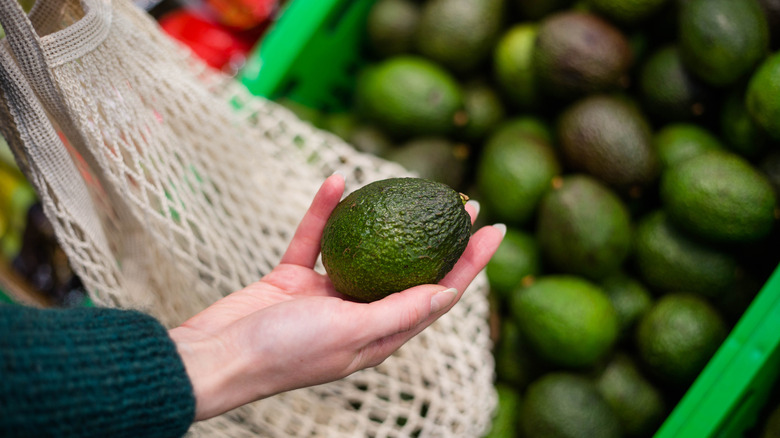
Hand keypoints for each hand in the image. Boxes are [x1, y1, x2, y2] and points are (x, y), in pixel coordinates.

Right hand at [169, 174, 504, 420]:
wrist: (216, 357)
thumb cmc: (285, 353)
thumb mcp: (351, 333)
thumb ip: (398, 312)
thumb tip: (448, 294)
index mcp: (380, 335)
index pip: (438, 294)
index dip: (470, 263)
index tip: (494, 228)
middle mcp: (359, 314)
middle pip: (411, 269)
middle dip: (441, 237)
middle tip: (463, 201)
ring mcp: (326, 296)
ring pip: (365, 249)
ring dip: (387, 218)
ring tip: (413, 186)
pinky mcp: (294, 279)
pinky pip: (315, 239)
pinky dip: (324, 213)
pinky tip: (334, 181)